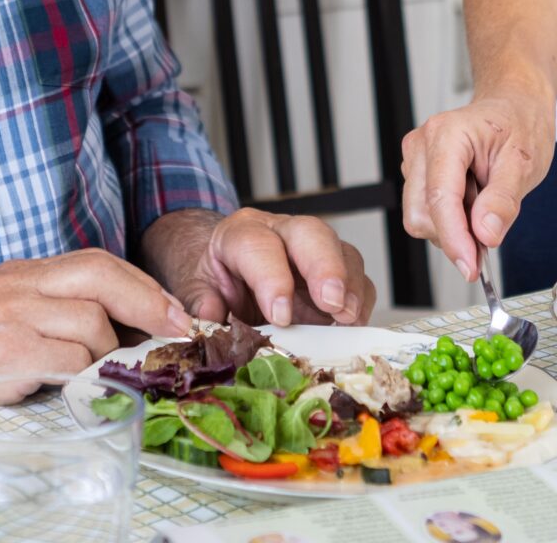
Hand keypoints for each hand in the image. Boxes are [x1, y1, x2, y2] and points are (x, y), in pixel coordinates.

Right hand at [0, 249, 189, 428]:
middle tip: (176, 333)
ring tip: (96, 379)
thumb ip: (71, 317)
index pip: (95, 261)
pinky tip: (75, 391)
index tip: (175, 313)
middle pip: (100, 275)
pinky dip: (84, 378)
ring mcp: (5, 314)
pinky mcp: (4, 349)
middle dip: (149, 303)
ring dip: (108, 357)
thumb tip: (148, 326)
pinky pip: (72, 359)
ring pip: (92, 322)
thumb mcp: (25, 330)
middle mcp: (11, 284)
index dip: (143, 286)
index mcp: (20, 274)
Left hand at [146, 208, 374, 327]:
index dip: (272, 279)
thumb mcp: (196, 287)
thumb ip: (201, 301)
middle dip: (325, 268)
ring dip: (350, 287)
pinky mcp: (336, 271)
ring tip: (348, 318)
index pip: (260, 246)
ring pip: (342, 252)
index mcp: (241, 233)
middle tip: (331, 303)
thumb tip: (208, 317)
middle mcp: (282, 232)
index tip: (280, 316)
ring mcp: (313, 250)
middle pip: (311, 234)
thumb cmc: (216, 278)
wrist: (229, 269)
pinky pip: (357, 279)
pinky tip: (353, 324)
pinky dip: (360, 301)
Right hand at [399, 83, 553, 281]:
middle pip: (421, 213)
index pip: (440, 198)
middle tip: (491, 226)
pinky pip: (425, 211)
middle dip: (455, 233)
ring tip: (484, 200)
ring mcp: (415, 159)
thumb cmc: (520, 124)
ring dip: (454, 226)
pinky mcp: (417, 172)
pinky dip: (451, 219)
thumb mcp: (525, 162)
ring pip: (420, 217)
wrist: (514, 106)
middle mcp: (421, 145)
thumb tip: (484, 235)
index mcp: (447, 135)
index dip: (454, 238)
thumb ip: (503, 200)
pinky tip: (472, 200)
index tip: (471, 266)